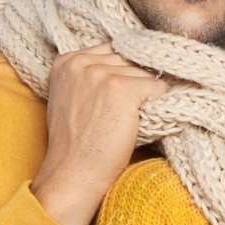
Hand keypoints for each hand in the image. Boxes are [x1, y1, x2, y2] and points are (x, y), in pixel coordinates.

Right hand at [30, 44, 168, 224]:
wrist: (74, 173)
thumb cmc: (76, 144)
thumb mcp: (71, 97)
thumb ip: (90, 77)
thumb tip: (131, 64)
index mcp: (67, 61)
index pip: (113, 51)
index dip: (122, 74)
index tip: (117, 99)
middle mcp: (82, 62)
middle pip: (130, 60)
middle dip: (134, 84)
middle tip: (123, 113)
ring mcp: (102, 74)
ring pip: (145, 73)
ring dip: (144, 96)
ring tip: (126, 120)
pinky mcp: (122, 89)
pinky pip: (157, 86)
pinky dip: (156, 104)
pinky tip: (138, 122)